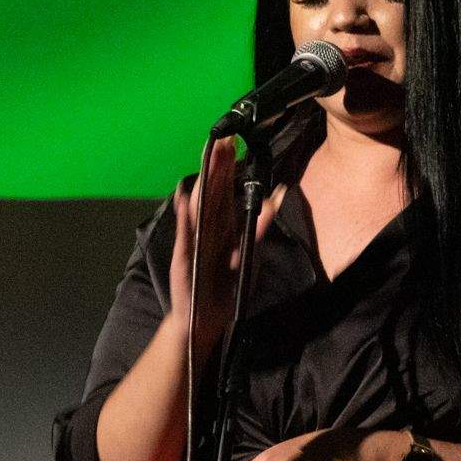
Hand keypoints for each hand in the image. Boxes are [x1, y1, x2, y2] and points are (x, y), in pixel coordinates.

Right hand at [167, 140, 284, 357]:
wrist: (204, 320)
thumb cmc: (225, 289)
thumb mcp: (249, 256)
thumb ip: (259, 228)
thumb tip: (275, 199)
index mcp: (221, 230)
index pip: (225, 193)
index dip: (229, 170)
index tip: (234, 144)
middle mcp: (207, 232)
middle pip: (213, 194)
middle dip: (217, 167)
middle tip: (223, 139)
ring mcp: (195, 243)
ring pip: (201, 207)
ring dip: (204, 183)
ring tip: (206, 159)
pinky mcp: (186, 257)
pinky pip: (188, 234)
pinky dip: (186, 216)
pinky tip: (185, 197)